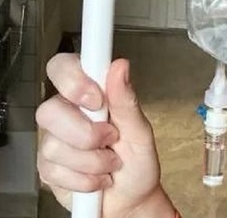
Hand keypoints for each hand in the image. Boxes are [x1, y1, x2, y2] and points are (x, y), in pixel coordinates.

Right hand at [36, 54, 175, 216]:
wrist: (132, 198)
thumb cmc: (137, 161)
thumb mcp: (140, 130)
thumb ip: (126, 100)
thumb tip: (120, 67)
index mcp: (90, 94)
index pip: (62, 67)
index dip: (73, 80)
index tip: (96, 98)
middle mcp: (67, 113)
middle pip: (50, 110)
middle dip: (86, 132)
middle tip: (111, 138)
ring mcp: (53, 141)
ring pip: (53, 146)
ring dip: (92, 160)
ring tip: (110, 162)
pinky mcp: (47, 169)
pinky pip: (56, 172)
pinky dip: (85, 179)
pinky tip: (97, 178)